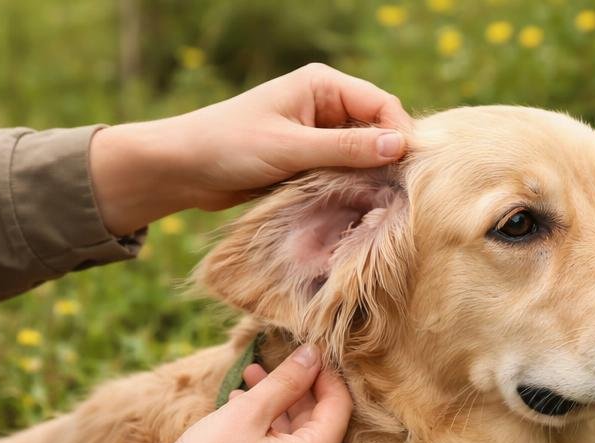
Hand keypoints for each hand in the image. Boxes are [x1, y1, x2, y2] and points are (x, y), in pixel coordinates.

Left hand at [90, 63, 413, 235]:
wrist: (183, 169)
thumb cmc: (229, 147)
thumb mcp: (290, 148)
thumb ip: (346, 147)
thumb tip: (400, 146)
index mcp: (322, 85)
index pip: (382, 105)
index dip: (401, 136)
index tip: (411, 173)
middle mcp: (326, 104)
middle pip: (379, 129)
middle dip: (390, 158)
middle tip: (401, 194)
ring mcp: (320, 132)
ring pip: (366, 154)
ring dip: (372, 176)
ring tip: (381, 203)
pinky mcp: (313, 158)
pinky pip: (348, 170)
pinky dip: (356, 186)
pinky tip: (360, 205)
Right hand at [99, 345, 352, 442]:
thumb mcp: (248, 413)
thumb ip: (286, 381)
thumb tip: (313, 354)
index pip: (339, 407)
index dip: (326, 374)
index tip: (309, 349)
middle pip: (320, 421)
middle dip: (295, 387)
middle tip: (273, 359)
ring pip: (298, 435)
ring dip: (277, 403)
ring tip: (250, 376)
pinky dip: (268, 427)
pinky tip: (241, 403)